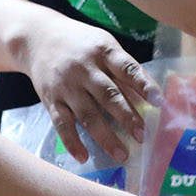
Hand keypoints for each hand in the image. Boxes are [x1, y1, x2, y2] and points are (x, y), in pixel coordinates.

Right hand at [13, 14, 154, 163]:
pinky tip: (83, 157)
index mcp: (103, 51)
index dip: (143, 85)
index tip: (158, 101)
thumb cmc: (80, 44)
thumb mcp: (104, 45)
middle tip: (142, 136)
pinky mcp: (51, 100)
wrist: (37, 38)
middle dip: (127, 117)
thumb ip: (124, 69)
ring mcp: (67, 86)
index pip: (127, 68)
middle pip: (108, 95)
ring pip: (87, 114)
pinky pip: (62, 124)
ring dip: (105, 137)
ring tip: (122, 154)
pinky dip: (72, 142)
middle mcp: (84, 68)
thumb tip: (149, 97)